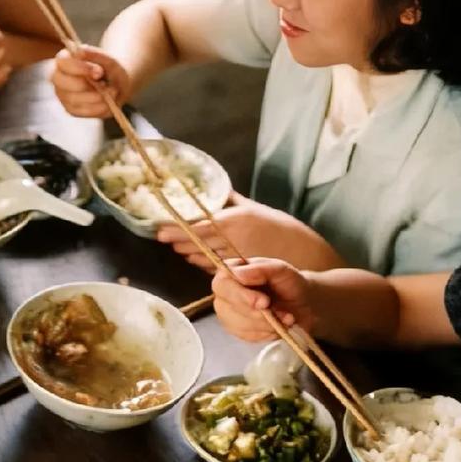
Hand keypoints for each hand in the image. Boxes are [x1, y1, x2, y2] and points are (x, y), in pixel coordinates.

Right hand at [50, 45, 130, 117]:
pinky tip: (107, 102)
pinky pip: (82, 111)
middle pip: (60, 82)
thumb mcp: (109, 60)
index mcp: (64, 60)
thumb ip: (96, 55)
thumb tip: (80, 52)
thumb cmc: (111, 70)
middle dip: (84, 85)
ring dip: (96, 97)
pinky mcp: (71, 109)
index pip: (62, 62)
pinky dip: (98, 108)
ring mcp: (62, 95)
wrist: (118, 85)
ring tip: (111, 92)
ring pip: (72, 99)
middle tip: (104, 85)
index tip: (99, 72)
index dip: (79, 68)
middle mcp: (59, 77)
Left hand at [156, 193, 331, 273]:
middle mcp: (231, 239)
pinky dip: (202, 263)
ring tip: (177, 246)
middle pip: (195, 242)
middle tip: (163, 236)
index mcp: (233, 220)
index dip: (175, 228)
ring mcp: (234, 257)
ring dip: (187, 252)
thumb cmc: (277, 227)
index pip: (196, 225)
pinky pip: (214, 268)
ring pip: (201, 256)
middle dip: (177, 241)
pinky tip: (195, 258)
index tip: (159, 228)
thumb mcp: (254, 208)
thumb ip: (232, 200)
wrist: (302, 253)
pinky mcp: (238, 272)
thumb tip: (216, 188)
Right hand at [212, 260, 316, 340]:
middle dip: (257, 314)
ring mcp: (228, 313)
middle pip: (226, 308)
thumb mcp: (280, 270)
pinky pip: (248, 336)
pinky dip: (267, 333)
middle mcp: (225, 293)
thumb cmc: (289, 282)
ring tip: (287, 318)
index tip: (264, 302)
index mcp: (230, 272)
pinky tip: (279, 325)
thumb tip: (237, 274)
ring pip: (238, 325)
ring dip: (266, 325)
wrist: (303, 303)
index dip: (240, 295)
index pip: (222, 284)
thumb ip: (260, 269)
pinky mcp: (238, 331)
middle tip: (282, 313)